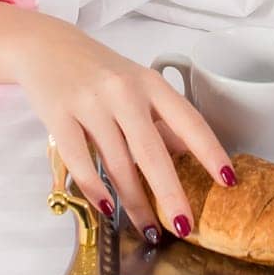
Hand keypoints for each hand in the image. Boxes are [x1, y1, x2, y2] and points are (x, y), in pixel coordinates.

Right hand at [0, 6, 234, 242]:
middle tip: (184, 226)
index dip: (210, 152)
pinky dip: (95, 190)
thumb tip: (188, 153)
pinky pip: (81, 163)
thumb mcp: (137, 84)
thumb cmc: (98, 70)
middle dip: (170, 194)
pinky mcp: (59, 116)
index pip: (189, 121)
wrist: (45, 46)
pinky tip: (107, 209)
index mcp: (150, 83)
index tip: (228, 180)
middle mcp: (123, 92)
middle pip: (152, 152)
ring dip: (134, 203)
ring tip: (147, 228)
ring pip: (117, 164)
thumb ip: (161, 118)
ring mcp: (90, 104)